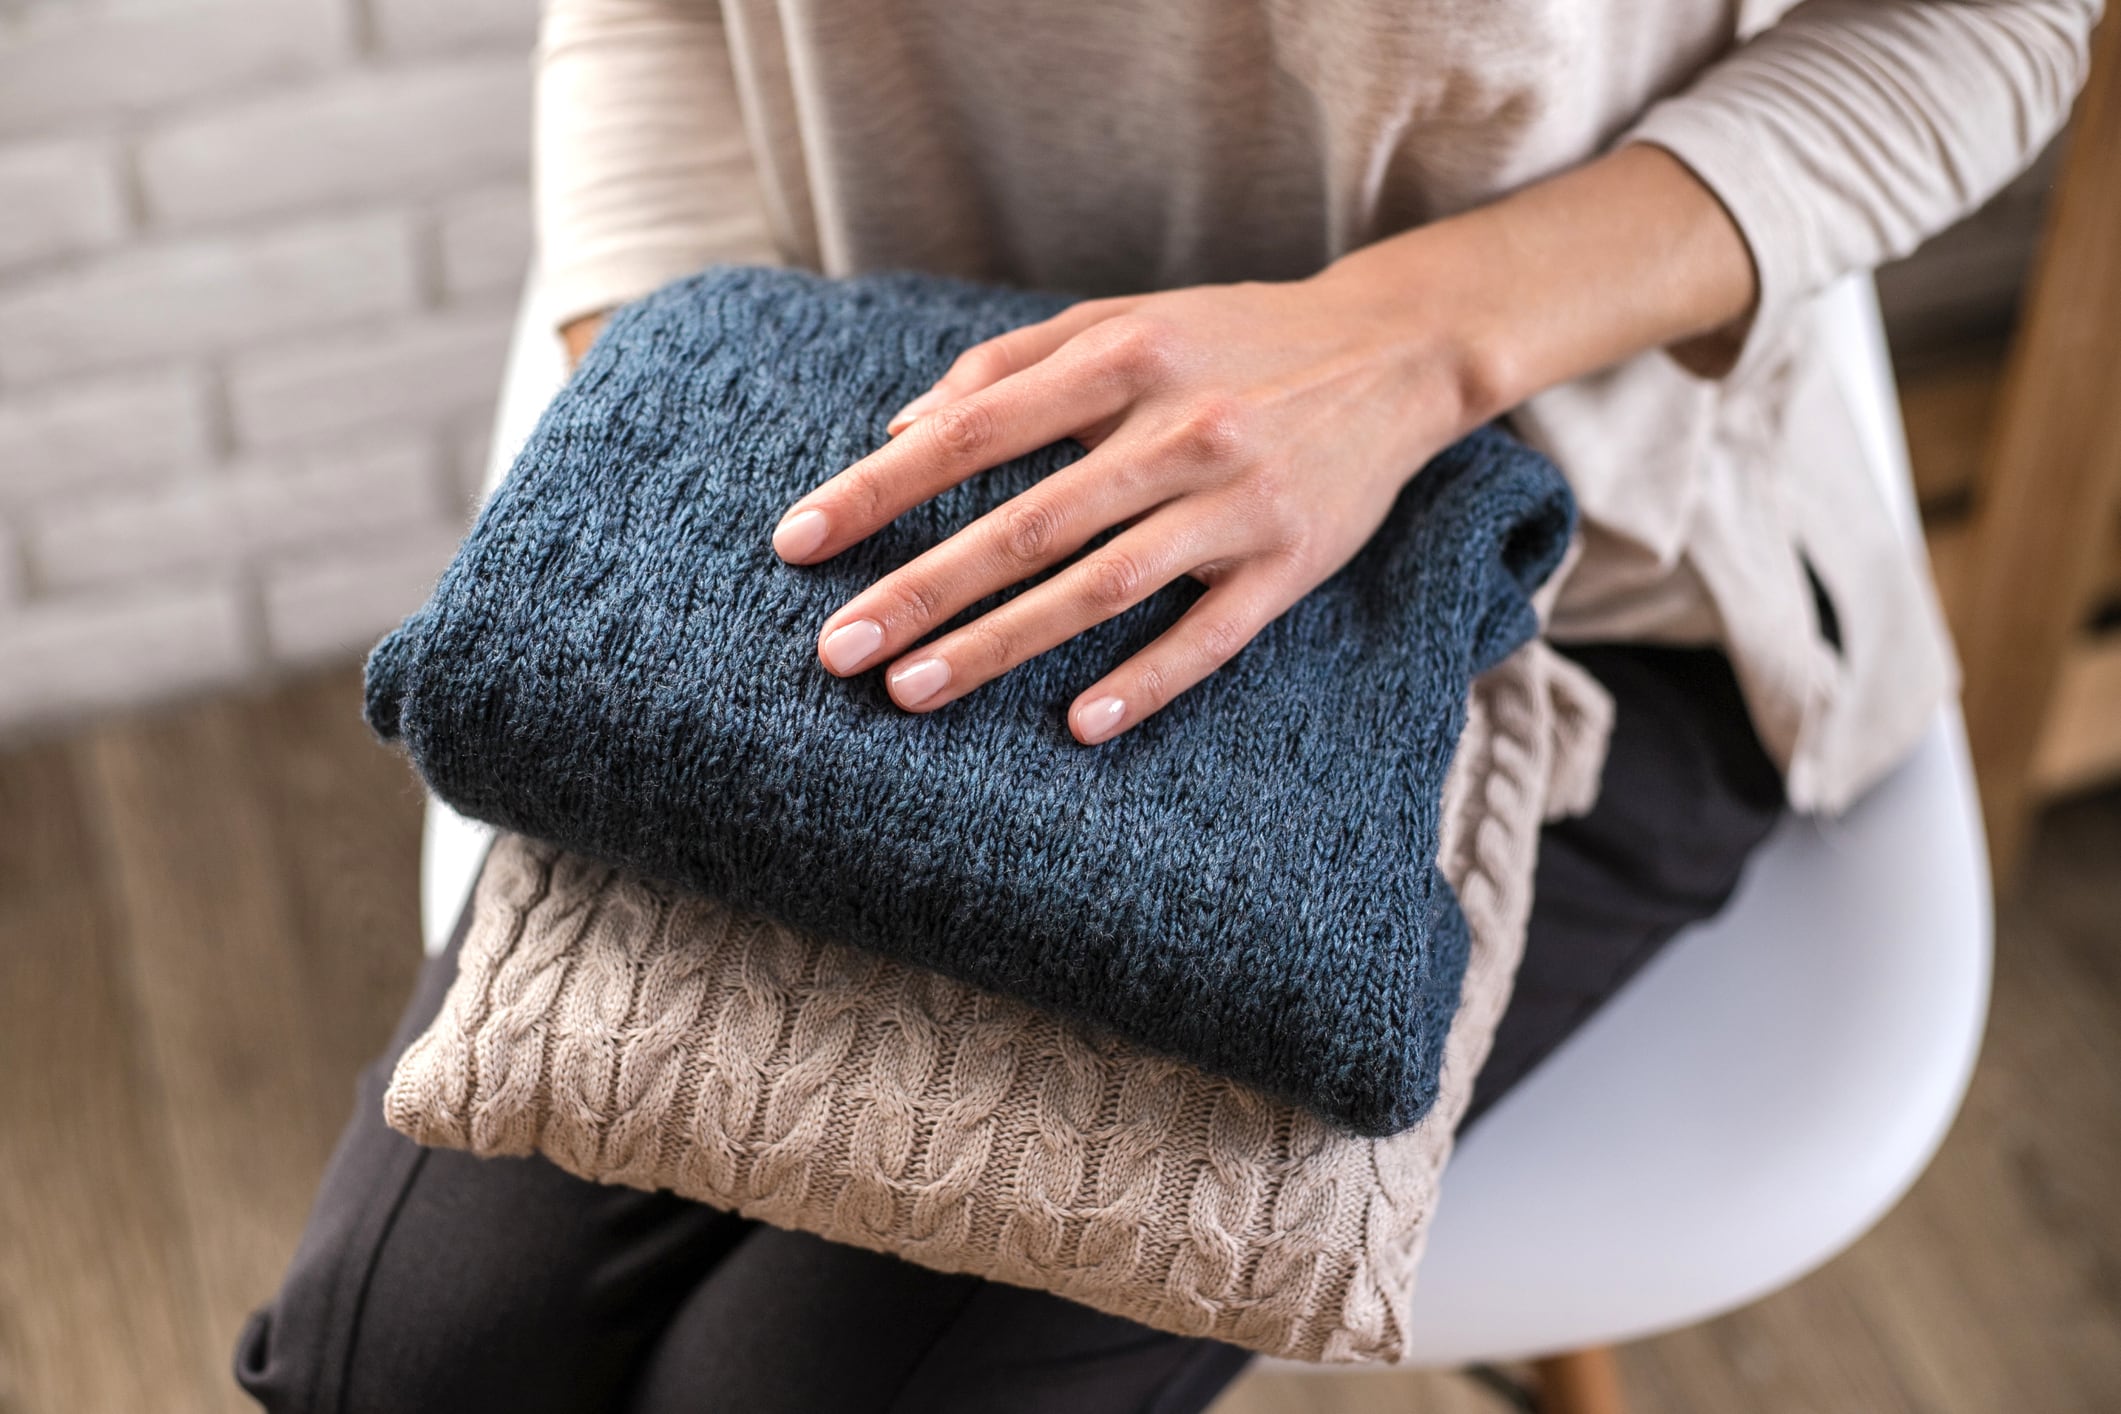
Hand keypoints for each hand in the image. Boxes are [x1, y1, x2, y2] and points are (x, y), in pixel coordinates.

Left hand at [770, 143, 1753, 743]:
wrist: (1394, 352)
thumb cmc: (1232, 339)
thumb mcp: (1124, 319)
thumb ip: (1009, 363)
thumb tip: (896, 429)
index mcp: (1123, 359)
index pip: (973, 431)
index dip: (878, 489)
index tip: (798, 542)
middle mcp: (1177, 431)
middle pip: (1025, 524)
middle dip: (920, 590)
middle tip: (833, 649)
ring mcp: (1237, 504)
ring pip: (1101, 588)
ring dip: (1001, 645)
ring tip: (911, 693)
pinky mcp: (1291, 565)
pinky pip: (1209, 637)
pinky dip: (1145, 683)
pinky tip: (1077, 727)